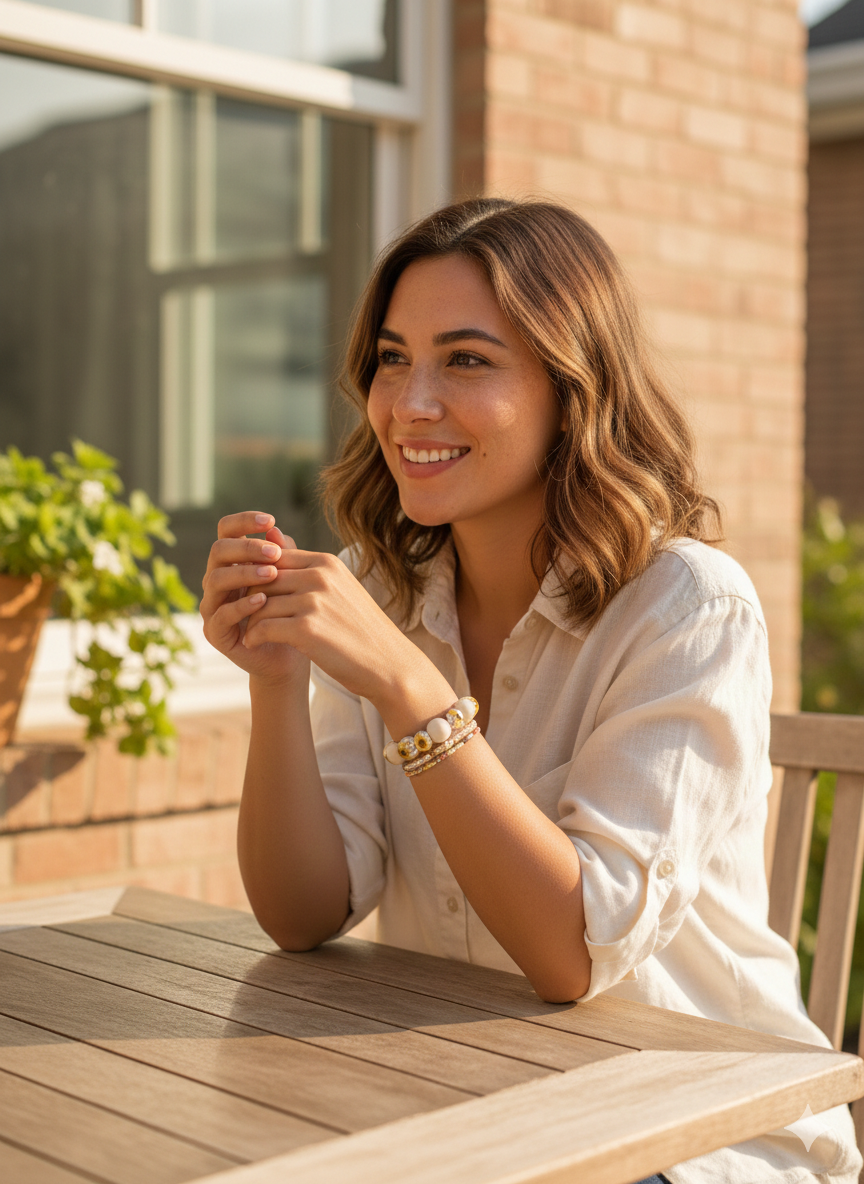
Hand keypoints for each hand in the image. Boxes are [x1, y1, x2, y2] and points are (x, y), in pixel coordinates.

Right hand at [200, 512, 307, 687]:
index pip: (226, 530)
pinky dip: (241, 606)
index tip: (269, 519)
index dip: (243, 520)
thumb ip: (283, 554)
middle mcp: (217, 579)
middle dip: (246, 548)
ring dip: (244, 574)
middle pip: (218, 551)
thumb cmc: (289, 610)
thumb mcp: (289, 578)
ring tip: (271, 574)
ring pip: (215, 580)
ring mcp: (212, 605)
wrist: (289, 654)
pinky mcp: (214, 631)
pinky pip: (220, 614)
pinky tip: (263, 600)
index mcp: (233, 562)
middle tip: (275, 553)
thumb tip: (275, 529)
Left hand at [243, 543, 430, 704]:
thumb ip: (306, 571)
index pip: (274, 558)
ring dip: (250, 620)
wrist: (389, 664)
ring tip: (252, 631)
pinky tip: (254, 644)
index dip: (258, 578)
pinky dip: (254, 636)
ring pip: (259, 603)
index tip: (256, 598)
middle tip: (244, 616)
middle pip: (262, 579)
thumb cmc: (360, 629)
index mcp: (326, 563)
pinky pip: (263, 626)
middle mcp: (320, 576)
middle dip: (250, 599)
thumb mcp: (338, 590)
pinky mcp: (307, 629)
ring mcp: (314, 601)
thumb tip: (272, 538)